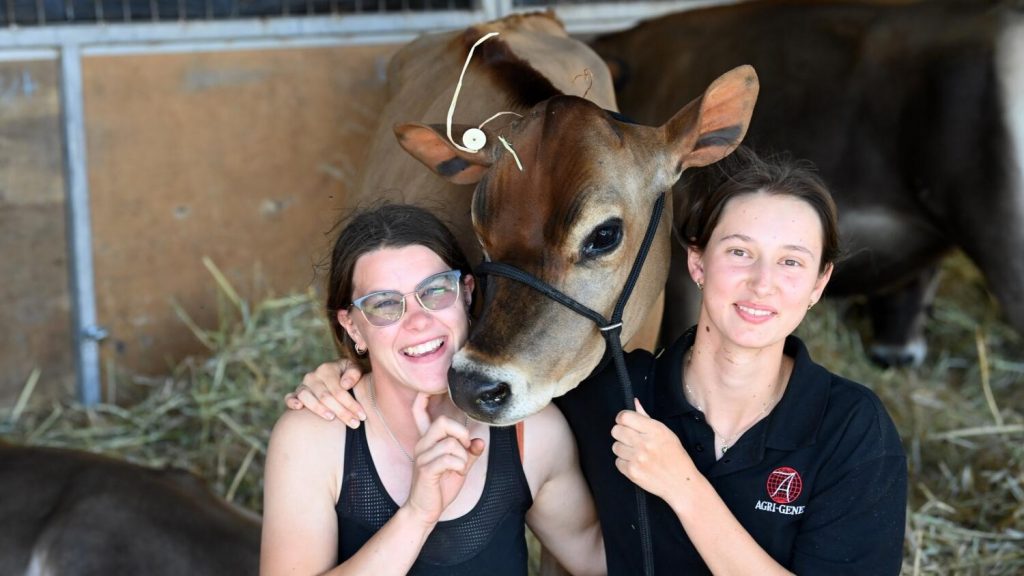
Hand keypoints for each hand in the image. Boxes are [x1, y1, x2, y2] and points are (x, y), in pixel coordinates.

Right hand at [284, 359, 365, 426]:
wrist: (334, 376)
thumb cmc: (347, 375)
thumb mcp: (354, 369)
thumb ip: (354, 373)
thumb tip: (345, 384)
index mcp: (327, 369)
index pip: (339, 390)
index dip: (351, 404)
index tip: (362, 416)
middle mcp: (312, 376)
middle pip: (325, 397)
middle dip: (341, 412)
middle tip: (354, 424)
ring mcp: (303, 385)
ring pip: (306, 397)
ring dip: (318, 409)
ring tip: (331, 418)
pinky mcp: (295, 394)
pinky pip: (289, 397)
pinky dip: (292, 402)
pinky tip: (299, 408)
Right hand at [404, 394, 484, 525]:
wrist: (425, 510)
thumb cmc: (440, 486)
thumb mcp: (459, 466)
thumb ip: (469, 452)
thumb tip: (480, 440)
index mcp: (428, 440)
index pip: (418, 412)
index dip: (423, 397)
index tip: (430, 386)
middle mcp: (422, 444)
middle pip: (443, 422)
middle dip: (462, 433)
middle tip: (466, 447)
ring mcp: (422, 456)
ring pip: (451, 443)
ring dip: (463, 457)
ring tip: (460, 468)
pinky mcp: (425, 469)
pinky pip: (449, 459)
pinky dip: (460, 466)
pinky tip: (457, 473)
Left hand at [611, 399, 695, 503]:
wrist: (681, 484)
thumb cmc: (676, 457)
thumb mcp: (667, 434)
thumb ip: (647, 418)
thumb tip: (635, 402)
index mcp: (655, 430)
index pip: (625, 417)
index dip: (622, 419)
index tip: (624, 422)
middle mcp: (645, 443)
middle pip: (616, 430)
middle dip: (621, 433)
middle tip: (630, 439)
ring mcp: (638, 458)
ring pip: (615, 446)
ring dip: (623, 449)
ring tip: (636, 453)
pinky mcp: (632, 472)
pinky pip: (617, 462)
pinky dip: (624, 463)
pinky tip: (636, 464)